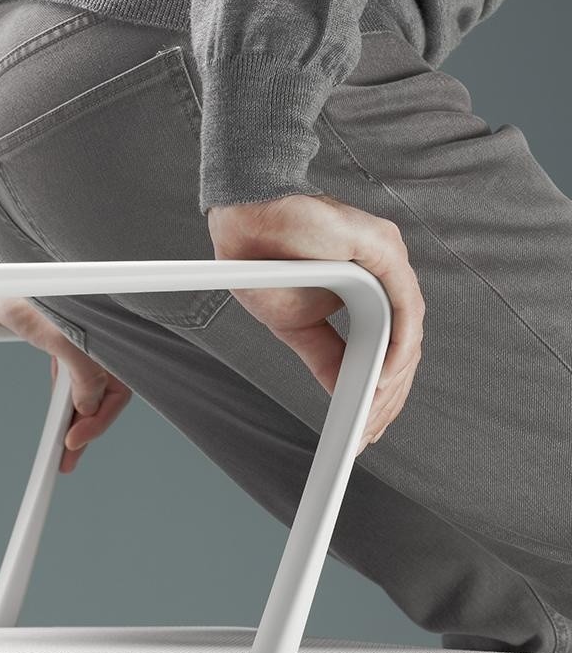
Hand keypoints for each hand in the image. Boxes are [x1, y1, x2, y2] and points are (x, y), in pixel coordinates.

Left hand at [0, 296, 131, 471]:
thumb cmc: (24, 287)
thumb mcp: (55, 331)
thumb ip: (81, 369)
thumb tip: (89, 405)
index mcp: (110, 333)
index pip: (119, 387)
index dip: (99, 419)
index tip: (74, 442)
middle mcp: (100, 338)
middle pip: (104, 392)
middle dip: (88, 426)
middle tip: (68, 455)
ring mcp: (81, 340)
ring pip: (86, 387)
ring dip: (75, 416)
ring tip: (62, 448)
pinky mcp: (61, 340)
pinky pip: (70, 376)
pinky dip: (64, 398)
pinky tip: (59, 419)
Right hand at [207, 193, 423, 452]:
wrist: (245, 218)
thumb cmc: (263, 262)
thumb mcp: (293, 326)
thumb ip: (324, 355)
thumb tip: (343, 392)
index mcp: (363, 295)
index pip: (385, 351)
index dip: (380, 394)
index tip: (367, 429)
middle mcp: (384, 280)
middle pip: (403, 348)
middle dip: (388, 399)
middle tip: (370, 434)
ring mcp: (388, 264)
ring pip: (408, 333)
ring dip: (392, 381)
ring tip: (372, 415)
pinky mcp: (385, 251)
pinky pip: (404, 307)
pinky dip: (397, 347)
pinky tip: (383, 378)